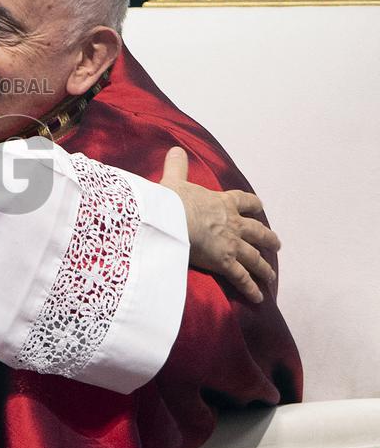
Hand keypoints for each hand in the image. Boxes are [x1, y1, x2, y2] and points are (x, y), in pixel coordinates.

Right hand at [160, 147, 279, 303]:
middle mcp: (233, 224)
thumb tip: (175, 149)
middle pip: (257, 231)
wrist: (172, 220)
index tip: (259, 207)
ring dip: (264, 266)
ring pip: (255, 257)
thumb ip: (177, 166)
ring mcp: (232, 244)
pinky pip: (242, 279)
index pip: (244, 201)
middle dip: (268, 238)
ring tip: (271, 274)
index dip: (253, 205)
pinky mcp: (226, 263)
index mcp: (222, 203)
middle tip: (276, 244)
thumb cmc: (172, 201)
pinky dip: (251, 289)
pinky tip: (259, 297)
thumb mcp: (174, 180)